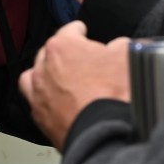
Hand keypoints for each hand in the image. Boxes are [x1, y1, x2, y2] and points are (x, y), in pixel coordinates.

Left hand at [20, 22, 131, 147]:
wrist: (104, 133)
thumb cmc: (114, 94)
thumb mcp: (127, 57)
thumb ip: (120, 45)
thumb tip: (118, 45)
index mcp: (62, 46)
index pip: (69, 30)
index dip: (79, 30)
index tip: (81, 30)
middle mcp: (43, 67)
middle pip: (50, 52)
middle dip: (64, 54)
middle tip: (80, 59)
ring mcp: (38, 92)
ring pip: (36, 75)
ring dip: (47, 74)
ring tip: (60, 78)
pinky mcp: (39, 115)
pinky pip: (36, 100)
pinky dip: (45, 97)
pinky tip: (56, 101)